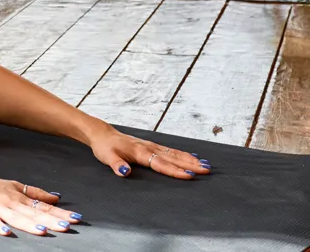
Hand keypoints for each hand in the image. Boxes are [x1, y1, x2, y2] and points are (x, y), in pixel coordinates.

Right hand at [0, 156, 83, 235]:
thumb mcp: (15, 186)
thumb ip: (36, 193)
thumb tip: (57, 198)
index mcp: (20, 197)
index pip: (43, 206)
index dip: (59, 213)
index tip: (76, 218)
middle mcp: (11, 202)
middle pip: (33, 213)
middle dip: (50, 220)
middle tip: (67, 226)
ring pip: (15, 217)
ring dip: (29, 224)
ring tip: (43, 231)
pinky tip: (6, 233)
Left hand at [89, 127, 210, 178]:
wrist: (103, 134)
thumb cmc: (105, 147)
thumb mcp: (106, 156)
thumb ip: (116, 164)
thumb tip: (125, 172)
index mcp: (140, 152)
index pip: (160, 164)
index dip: (174, 171)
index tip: (189, 176)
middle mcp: (149, 148)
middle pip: (172, 158)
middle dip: (190, 165)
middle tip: (206, 170)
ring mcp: (151, 146)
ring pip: (174, 153)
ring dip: (190, 159)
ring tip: (205, 165)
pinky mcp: (151, 146)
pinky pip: (170, 151)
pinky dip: (183, 154)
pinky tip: (191, 157)